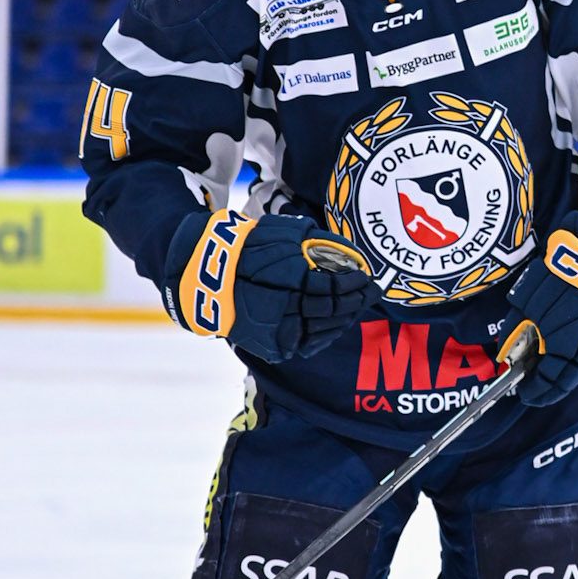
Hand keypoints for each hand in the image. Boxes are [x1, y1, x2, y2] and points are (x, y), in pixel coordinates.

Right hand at [169, 210, 373, 361]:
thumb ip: (319, 241)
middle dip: (357, 301)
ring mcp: (279, 331)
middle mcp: (287, 310)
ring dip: (346, 319)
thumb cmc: (247, 247)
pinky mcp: (274, 346)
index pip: (334, 287)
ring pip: (324, 331)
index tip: (366, 275)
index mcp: (290, 281)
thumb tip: (352, 253)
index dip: (354, 283)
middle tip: (372, 292)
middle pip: (334, 311)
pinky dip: (327, 334)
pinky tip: (337, 322)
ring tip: (357, 306)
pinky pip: (310, 343)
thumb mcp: (282, 233)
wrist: (205, 274)